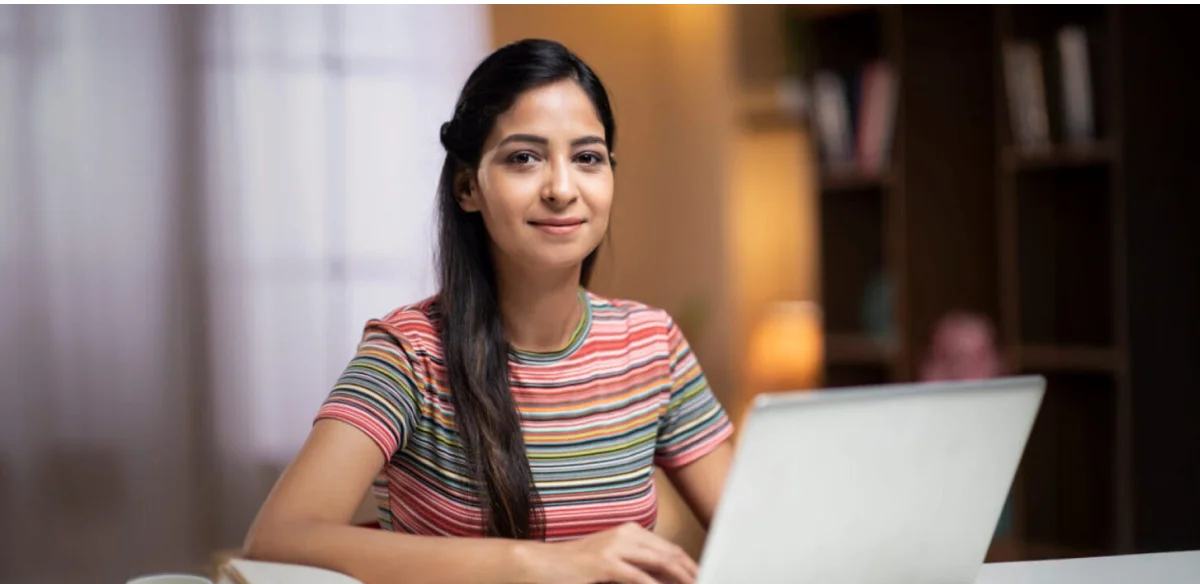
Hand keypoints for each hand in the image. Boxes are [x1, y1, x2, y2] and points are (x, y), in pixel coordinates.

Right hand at [518, 522, 698, 583]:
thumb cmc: (574, 567)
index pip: (671, 549)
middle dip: (692, 573)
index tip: (703, 578)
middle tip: (705, 582)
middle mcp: (626, 534)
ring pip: (661, 564)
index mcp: (630, 531)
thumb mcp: (611, 563)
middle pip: (672, 555)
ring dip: (681, 579)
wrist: (539, 565)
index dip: (690, 565)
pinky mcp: (604, 563)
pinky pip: (638, 579)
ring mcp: (615, 547)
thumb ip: (636, 567)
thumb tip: (663, 578)